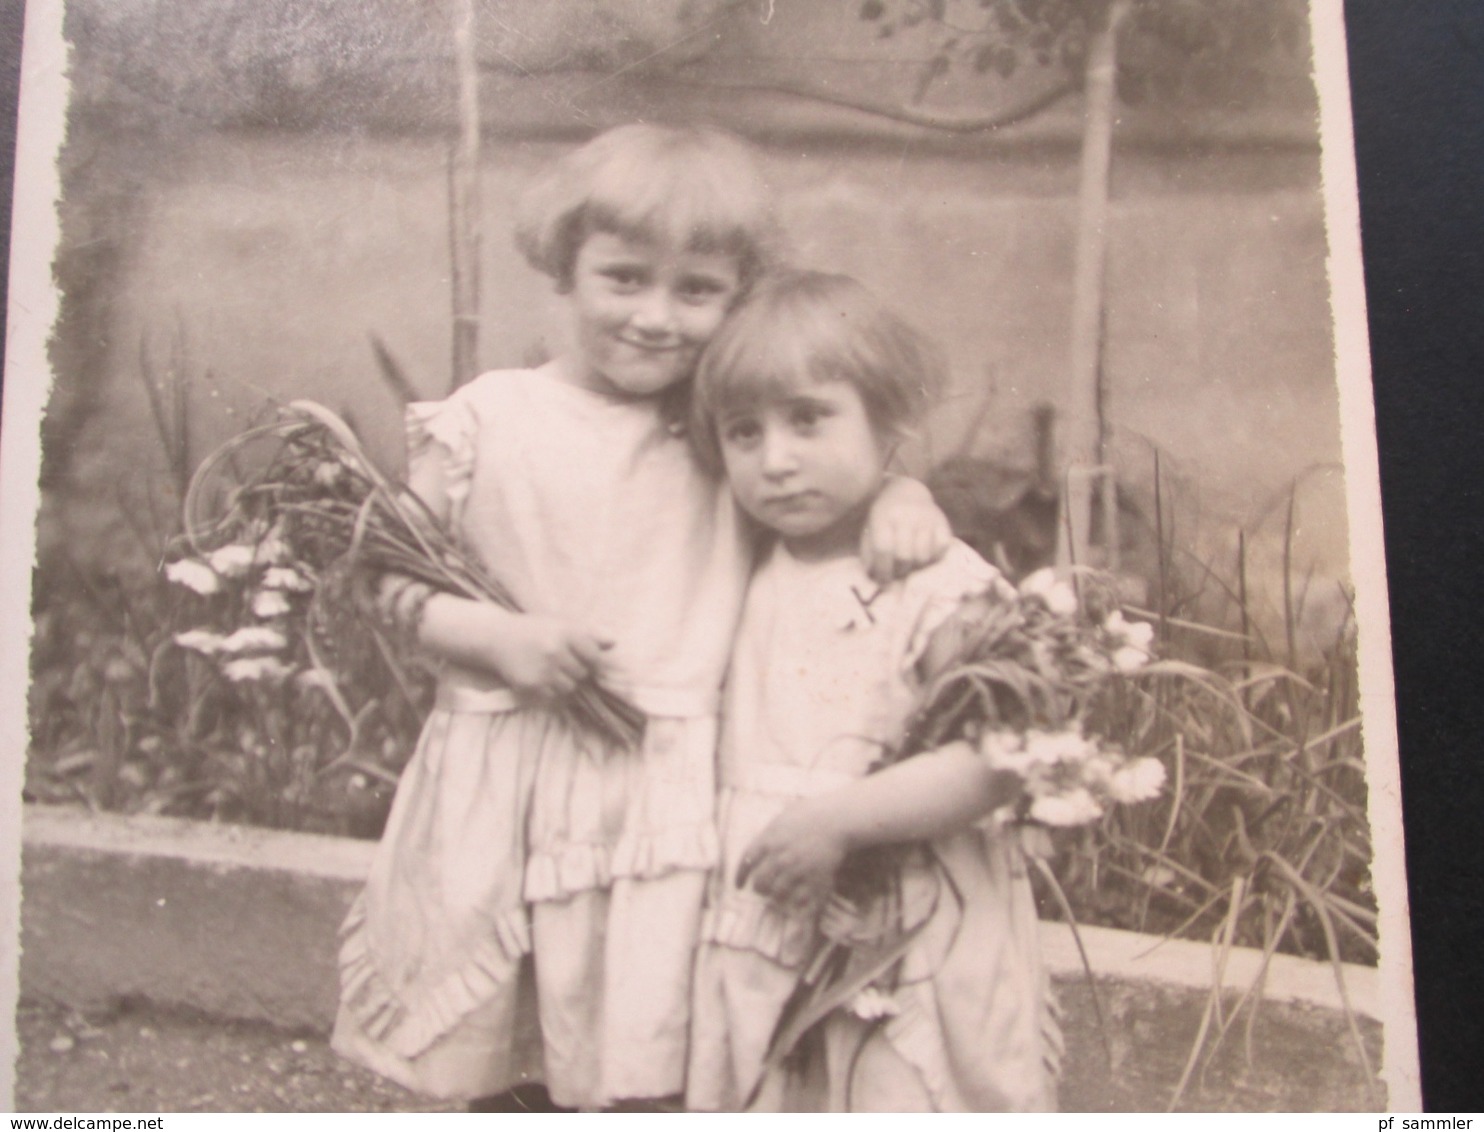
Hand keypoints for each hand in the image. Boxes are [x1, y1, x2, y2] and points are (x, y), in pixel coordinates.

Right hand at [481, 613, 612, 700]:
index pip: (594, 656)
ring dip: (564, 682)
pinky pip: (553, 696)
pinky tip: (540, 676)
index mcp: (565, 633)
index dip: (592, 660)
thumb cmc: (534, 629)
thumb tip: (614, 643)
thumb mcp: (561, 624)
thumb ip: (589, 633)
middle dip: (576, 671)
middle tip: (561, 662)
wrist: (498, 638)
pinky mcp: (531, 685)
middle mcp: (555, 651)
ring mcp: (543, 670)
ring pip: (569, 687)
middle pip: (583, 674)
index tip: (583, 658)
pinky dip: (550, 690)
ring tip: (550, 669)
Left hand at [736, 800, 849, 913]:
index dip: (740, 877)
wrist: (836, 819)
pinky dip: (798, 904)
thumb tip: (755, 850)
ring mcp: (797, 870)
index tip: (739, 886)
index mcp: (769, 841)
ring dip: (776, 897)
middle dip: (759, 889)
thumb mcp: (782, 819)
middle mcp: (780, 858)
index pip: (746, 863)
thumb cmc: (809, 814)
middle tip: (762, 890)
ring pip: (778, 894)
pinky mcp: (814, 879)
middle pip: (760, 883)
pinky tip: (799, 904)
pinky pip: (802, 899)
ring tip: (778, 896)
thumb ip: (767, 835)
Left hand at [860, 474, 951, 583]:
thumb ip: (870, 554)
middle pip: (905, 556)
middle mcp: (906, 516)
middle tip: (897, 574)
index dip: (882, 570)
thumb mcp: (870, 530)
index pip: (883, 549)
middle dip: (900, 571)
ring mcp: (927, 518)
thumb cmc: (885, 518)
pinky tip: (925, 553)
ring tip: (910, 563)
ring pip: (923, 556)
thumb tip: (875, 580)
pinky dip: (933, 557)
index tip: (882, 581)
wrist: (907, 491)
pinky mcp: (942, 522)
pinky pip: (941, 550)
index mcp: (883, 516)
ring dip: (916, 566)